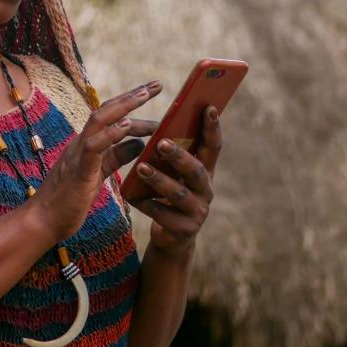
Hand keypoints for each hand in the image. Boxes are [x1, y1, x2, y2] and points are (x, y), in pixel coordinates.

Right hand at [27, 81, 162, 241]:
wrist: (43, 223)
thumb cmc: (69, 201)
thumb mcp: (99, 174)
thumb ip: (117, 157)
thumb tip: (139, 142)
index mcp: (87, 144)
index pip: (111, 118)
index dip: (132, 106)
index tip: (153, 96)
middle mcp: (81, 143)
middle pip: (106, 110)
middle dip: (132, 96)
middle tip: (156, 85)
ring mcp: (77, 155)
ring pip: (98, 120)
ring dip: (123, 106)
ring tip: (144, 95)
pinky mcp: (78, 171)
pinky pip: (93, 147)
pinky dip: (110, 134)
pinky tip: (127, 126)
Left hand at [127, 105, 220, 256]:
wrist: (172, 238)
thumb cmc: (170, 197)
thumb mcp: (176, 176)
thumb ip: (175, 156)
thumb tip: (162, 128)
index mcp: (205, 172)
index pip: (213, 147)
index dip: (212, 128)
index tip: (208, 107)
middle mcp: (206, 191)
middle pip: (197, 171)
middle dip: (179, 157)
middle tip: (161, 143)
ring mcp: (197, 212)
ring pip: (178, 194)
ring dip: (159, 180)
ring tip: (141, 168)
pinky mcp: (184, 230)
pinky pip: (163, 215)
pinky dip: (147, 204)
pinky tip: (133, 196)